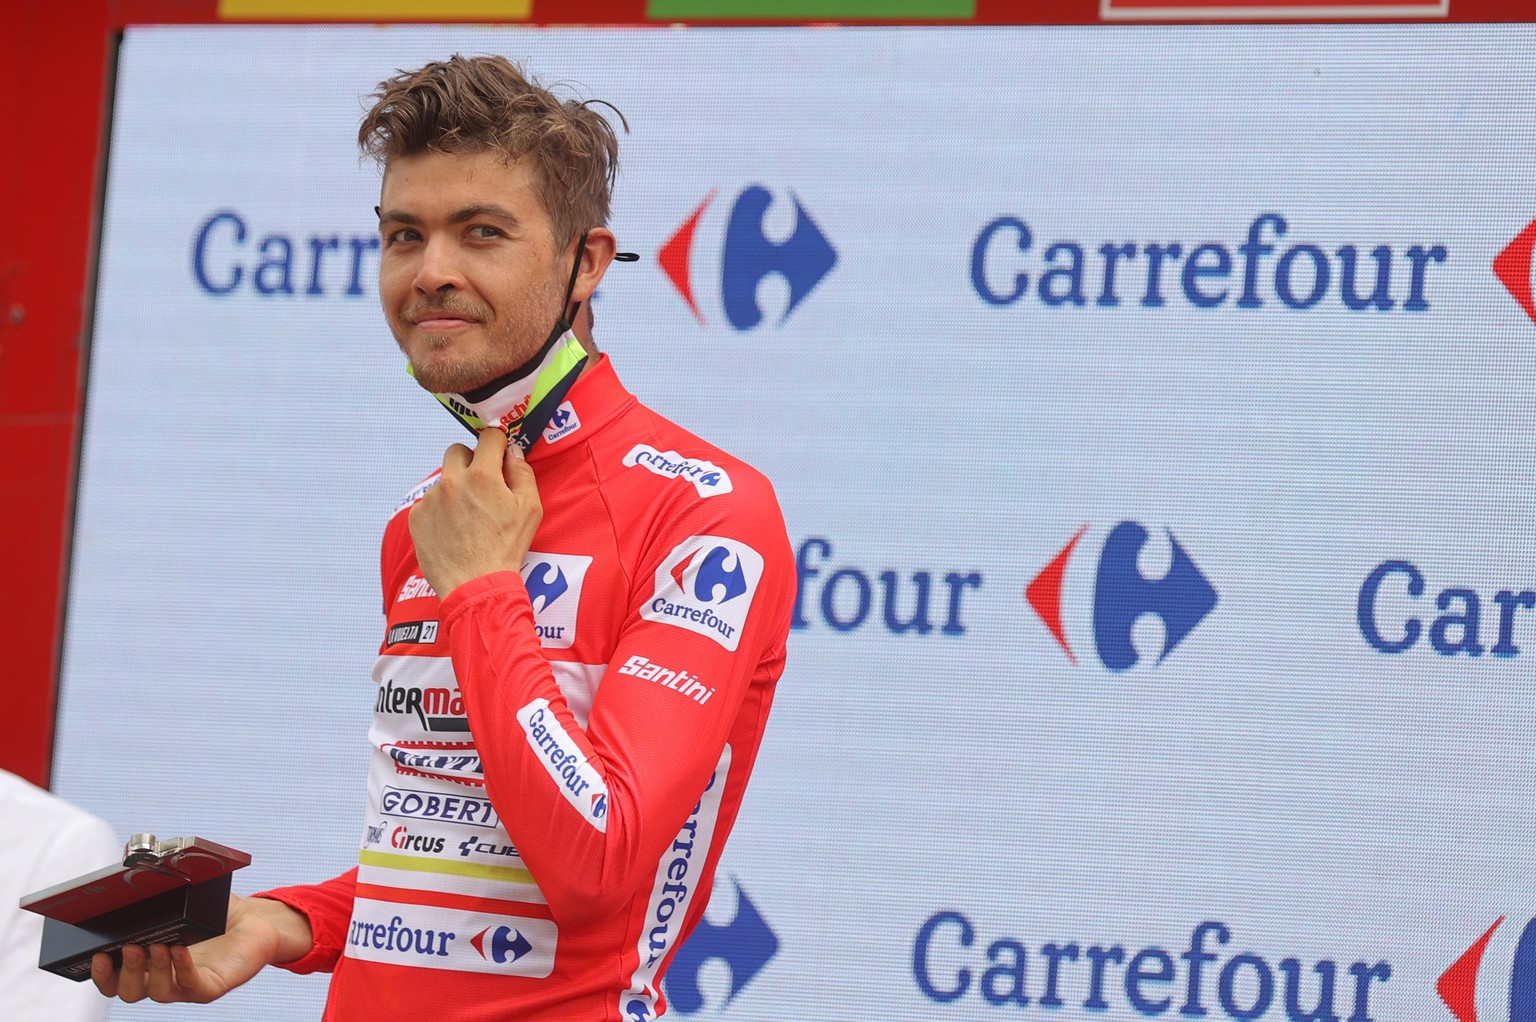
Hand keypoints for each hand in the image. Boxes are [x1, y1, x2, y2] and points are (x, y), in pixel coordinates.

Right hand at [90, 893, 310, 1002]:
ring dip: (152, 971)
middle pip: (130, 991)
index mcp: (148, 963)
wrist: (255, 922)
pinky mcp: (210, 987)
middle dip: (125, 971)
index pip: (114, 980)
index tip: (97, 955)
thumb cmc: (216, 913)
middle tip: (131, 946)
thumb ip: (158, 885)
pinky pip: (191, 986)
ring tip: (156, 946)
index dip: (101, 974)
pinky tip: (180, 949)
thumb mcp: (184, 898)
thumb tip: (134, 860)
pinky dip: (182, 969)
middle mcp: (163, 977)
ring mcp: (186, 985)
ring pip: (157, 993)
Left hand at [410, 427, 542, 596]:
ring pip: (443, 479)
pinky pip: (429, 502)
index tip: (499, 454)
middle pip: (457, 450)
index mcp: (482, 476)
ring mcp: (431, 499)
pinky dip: (440, 510)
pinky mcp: (416, 516)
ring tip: (467, 517)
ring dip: (455, 489)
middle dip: (470, 461)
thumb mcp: (530, 510)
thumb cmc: (506, 548)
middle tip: (481, 484)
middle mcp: (452, 481)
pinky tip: (452, 530)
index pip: (488, 437)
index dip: (497, 444)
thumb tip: (513, 452)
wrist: (474, 585)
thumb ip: (523, 473)